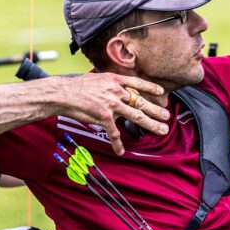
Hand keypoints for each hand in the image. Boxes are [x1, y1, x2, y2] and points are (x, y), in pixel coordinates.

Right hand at [55, 73, 169, 155]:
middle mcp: (116, 92)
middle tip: (167, 116)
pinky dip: (117, 143)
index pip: (137, 83)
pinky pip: (114, 133)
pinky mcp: (104, 117)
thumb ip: (109, 83)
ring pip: (136, 116)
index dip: (150, 88)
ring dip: (151, 124)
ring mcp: (112, 105)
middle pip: (141, 102)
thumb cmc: (77, 86)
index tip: (161, 93)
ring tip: (162, 130)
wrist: (63, 93)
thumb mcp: (96, 78)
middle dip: (156, 110)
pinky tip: (121, 151)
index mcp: (115, 80)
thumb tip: (116, 86)